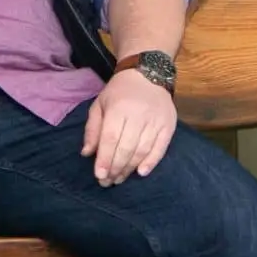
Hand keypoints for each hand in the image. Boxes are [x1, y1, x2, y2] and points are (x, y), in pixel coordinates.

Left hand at [82, 69, 176, 186]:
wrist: (148, 73)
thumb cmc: (119, 91)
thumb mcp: (100, 104)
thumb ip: (92, 129)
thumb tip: (87, 154)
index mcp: (119, 108)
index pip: (111, 138)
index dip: (105, 159)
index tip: (99, 175)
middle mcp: (139, 115)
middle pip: (127, 148)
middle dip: (116, 168)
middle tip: (107, 183)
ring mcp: (156, 120)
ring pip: (142, 150)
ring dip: (130, 169)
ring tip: (120, 179)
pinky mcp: (169, 125)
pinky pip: (161, 147)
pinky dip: (152, 162)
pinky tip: (141, 172)